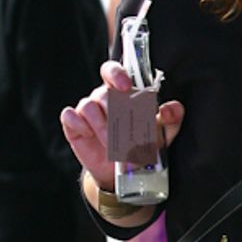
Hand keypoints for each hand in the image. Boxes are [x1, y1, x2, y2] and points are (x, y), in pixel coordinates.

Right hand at [60, 59, 184, 192]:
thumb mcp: (164, 132)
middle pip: (103, 93)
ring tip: (113, 145)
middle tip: (126, 135)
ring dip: (101, 127)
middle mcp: (103, 97)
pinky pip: (69, 116)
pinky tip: (89, 135)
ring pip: (88, 106)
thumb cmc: (144, 144)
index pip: (113, 71)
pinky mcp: (73, 124)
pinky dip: (79, 125)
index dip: (117, 74)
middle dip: (115, 115)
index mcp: (123, 92)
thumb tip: (170, 109)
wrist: (124, 170)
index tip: (125, 87)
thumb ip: (172, 117)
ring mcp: (86, 110)